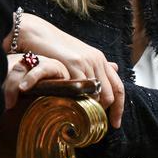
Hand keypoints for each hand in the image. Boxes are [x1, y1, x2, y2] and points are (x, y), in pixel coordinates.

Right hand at [12, 13, 124, 127]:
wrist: (38, 34)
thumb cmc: (56, 48)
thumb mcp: (81, 56)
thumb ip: (96, 65)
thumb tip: (114, 68)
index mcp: (101, 60)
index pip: (119, 88)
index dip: (119, 108)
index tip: (115, 123)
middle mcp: (98, 61)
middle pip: (110, 94)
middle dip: (105, 112)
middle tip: (95, 123)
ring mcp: (87, 62)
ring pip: (96, 93)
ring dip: (90, 108)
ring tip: (80, 118)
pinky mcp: (73, 63)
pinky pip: (80, 87)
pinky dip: (77, 100)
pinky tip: (70, 107)